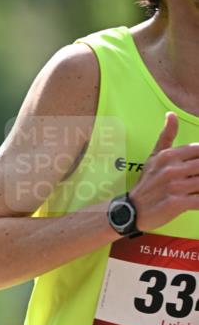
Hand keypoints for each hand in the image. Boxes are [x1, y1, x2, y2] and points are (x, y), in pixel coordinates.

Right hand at [129, 112, 198, 229]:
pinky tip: (198, 199)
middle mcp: (171, 169)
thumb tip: (172, 114)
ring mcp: (174, 186)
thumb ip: (166, 136)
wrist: (132, 209)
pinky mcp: (176, 203)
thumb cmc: (147, 182)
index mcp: (168, 155)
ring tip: (196, 186)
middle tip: (196, 175)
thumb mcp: (154, 156)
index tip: (196, 166)